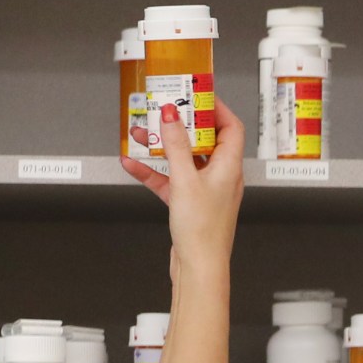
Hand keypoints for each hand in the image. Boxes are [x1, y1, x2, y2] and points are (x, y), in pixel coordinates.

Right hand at [122, 97, 244, 279]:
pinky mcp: (189, 204)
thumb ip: (176, 145)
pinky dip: (153, 172)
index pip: (229, 126)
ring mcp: (205, 190)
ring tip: (141, 135)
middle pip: (202, 140)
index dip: (214, 107)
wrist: (198, 268)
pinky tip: (132, 165)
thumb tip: (172, 114)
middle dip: (180, 125)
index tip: (195, 94)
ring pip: (182, 159)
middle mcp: (221, 176)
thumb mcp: (185, 180)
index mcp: (230, 166)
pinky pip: (170, 180)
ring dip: (162, 147)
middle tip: (163, 111)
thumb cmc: (203, 231)